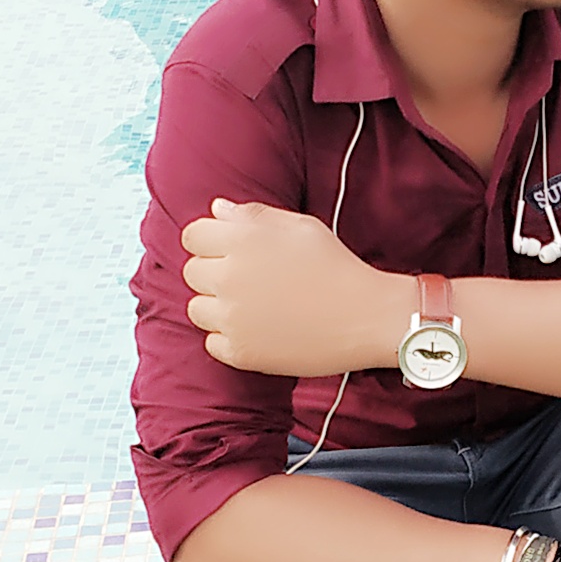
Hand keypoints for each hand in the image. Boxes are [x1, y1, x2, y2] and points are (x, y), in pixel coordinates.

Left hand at [180, 199, 412, 375]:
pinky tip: (259, 331)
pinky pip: (213, 342)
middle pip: (192, 272)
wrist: (367, 317)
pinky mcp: (241, 352)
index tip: (230, 252)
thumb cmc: (338, 267)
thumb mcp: (300, 227)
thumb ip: (254, 215)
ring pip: (197, 309)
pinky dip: (230, 338)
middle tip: (252, 282)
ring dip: (218, 307)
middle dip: (215, 273)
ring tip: (254, 308)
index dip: (210, 242)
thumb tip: (217, 209)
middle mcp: (230, 277)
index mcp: (242, 240)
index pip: (193, 236)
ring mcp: (233, 318)